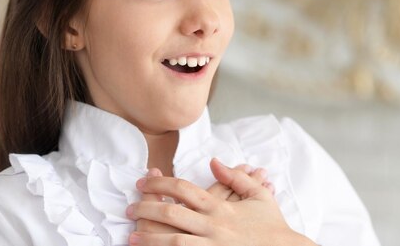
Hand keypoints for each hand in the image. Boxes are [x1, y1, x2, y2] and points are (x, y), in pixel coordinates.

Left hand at [127, 158, 312, 245]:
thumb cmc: (271, 224)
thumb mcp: (258, 195)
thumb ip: (235, 176)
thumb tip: (213, 161)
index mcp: (221, 207)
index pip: (183, 190)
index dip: (160, 183)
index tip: (144, 181)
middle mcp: (213, 227)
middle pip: (172, 214)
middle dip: (146, 209)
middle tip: (128, 208)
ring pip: (172, 242)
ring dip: (149, 239)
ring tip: (131, 236)